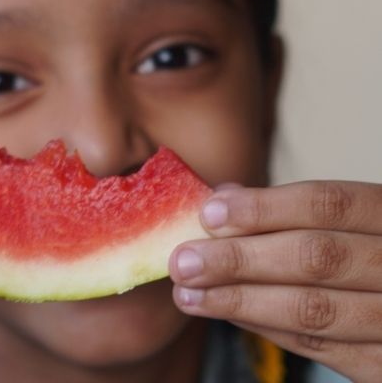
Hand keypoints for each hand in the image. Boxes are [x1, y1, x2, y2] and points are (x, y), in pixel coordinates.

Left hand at [170, 181, 381, 381]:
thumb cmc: (366, 251)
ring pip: (312, 310)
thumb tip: (223, 199)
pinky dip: (264, 326)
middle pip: (315, 258)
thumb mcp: (348, 220)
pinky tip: (225, 312)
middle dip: (240, 259)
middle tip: (184, 261)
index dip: (263, 208)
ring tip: (189, 294)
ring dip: (239, 300)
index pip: (326, 204)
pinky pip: (318, 347)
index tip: (209, 213)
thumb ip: (289, 210)